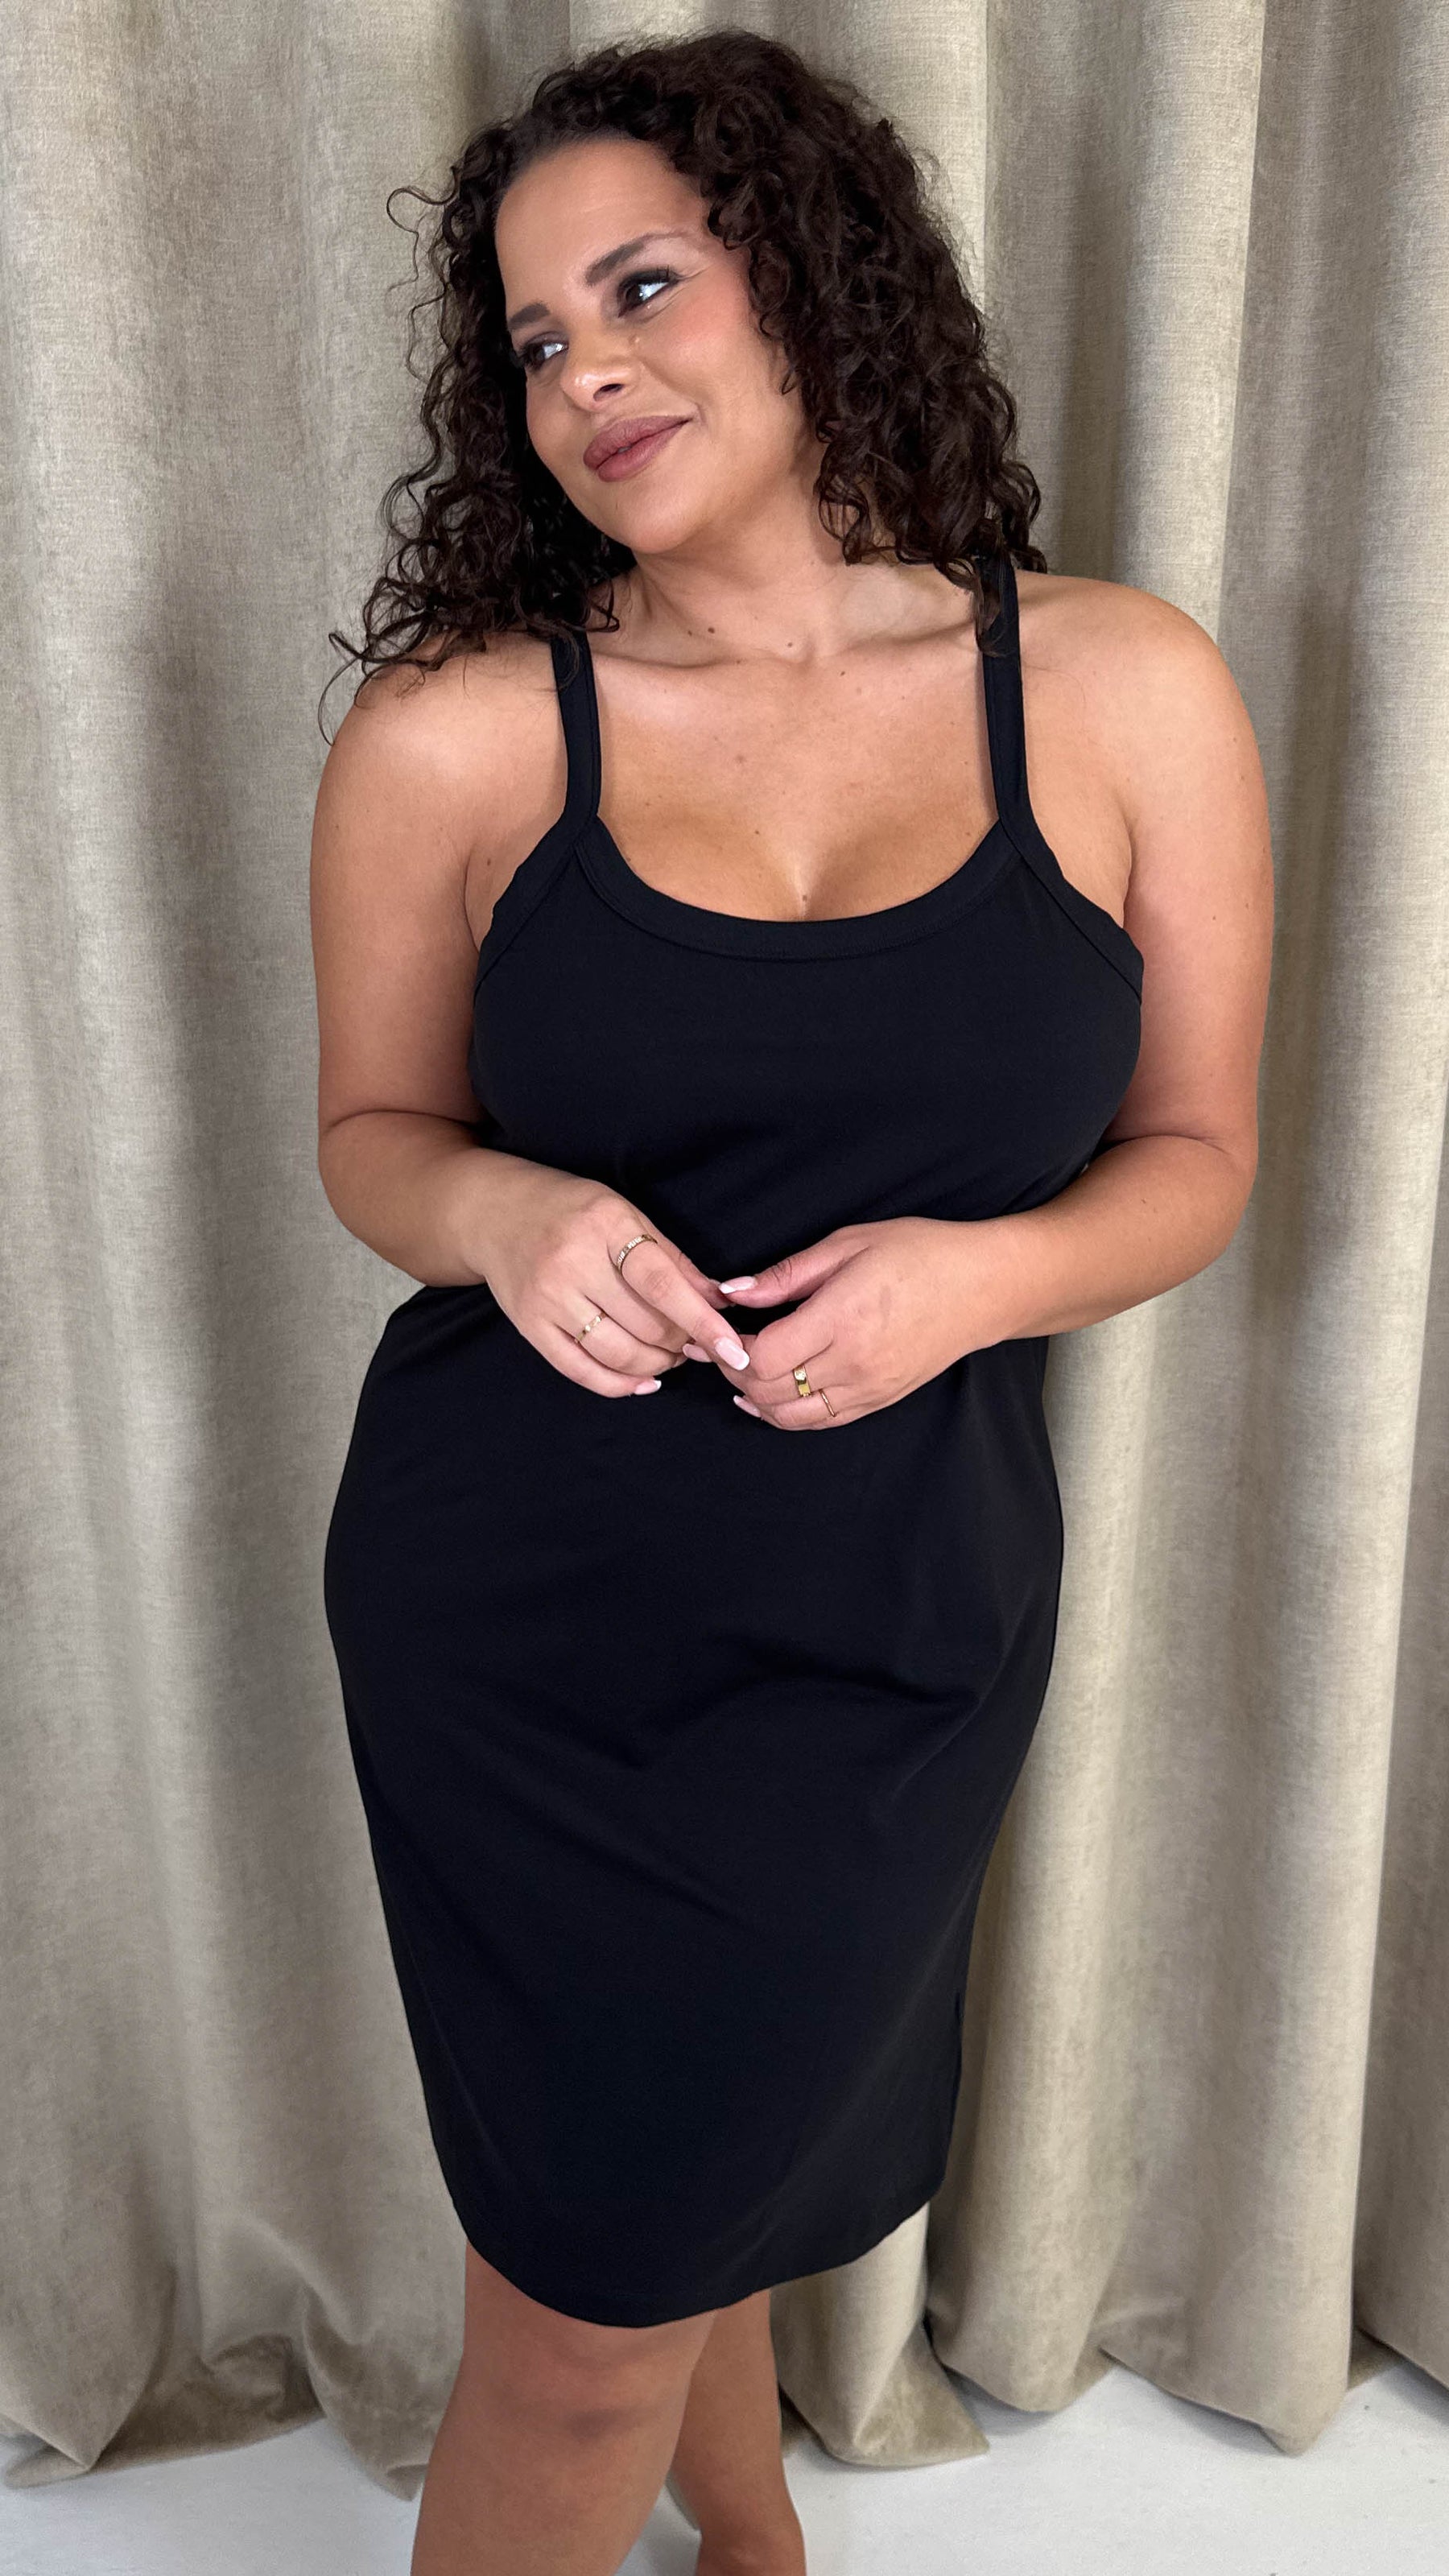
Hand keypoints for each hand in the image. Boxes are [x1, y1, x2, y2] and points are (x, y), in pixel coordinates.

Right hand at [471, 1159, 751, 1397]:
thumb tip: (721, 1301)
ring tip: (670, 1357)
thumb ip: (673, 1259)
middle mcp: (572, 1263)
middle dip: (682, 1343)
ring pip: (617, 1353)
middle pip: (644, 1325)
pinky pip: (580, 1370)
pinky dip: (619, 1384)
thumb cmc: (571, 1210)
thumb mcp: (626, 1215)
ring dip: (656, 1365)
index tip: (733, 1348)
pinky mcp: (529, 1326)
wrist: (493, 1213)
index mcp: (605, 1225)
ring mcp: (547, 1298)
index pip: (662, 1284)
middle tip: (695, 1343)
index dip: (702, 1321)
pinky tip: (643, 1381)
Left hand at [684, 1217, 1000, 1427]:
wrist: (985, 1287)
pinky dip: (788, 1415)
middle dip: (734, 1373)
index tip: (720, 1329)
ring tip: (738, 1373)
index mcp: (843, 1317)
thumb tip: (731, 1291)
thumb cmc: (920, 1254)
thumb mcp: (849, 1244)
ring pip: (791, 1417)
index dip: (730, 1349)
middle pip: (770, 1391)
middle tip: (718, 1349)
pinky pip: (822, 1422)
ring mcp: (870, 1387)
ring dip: (756, 1399)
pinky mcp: (881, 1401)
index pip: (763, 1356)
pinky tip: (768, 1397)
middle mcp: (855, 1362)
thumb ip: (786, 1274)